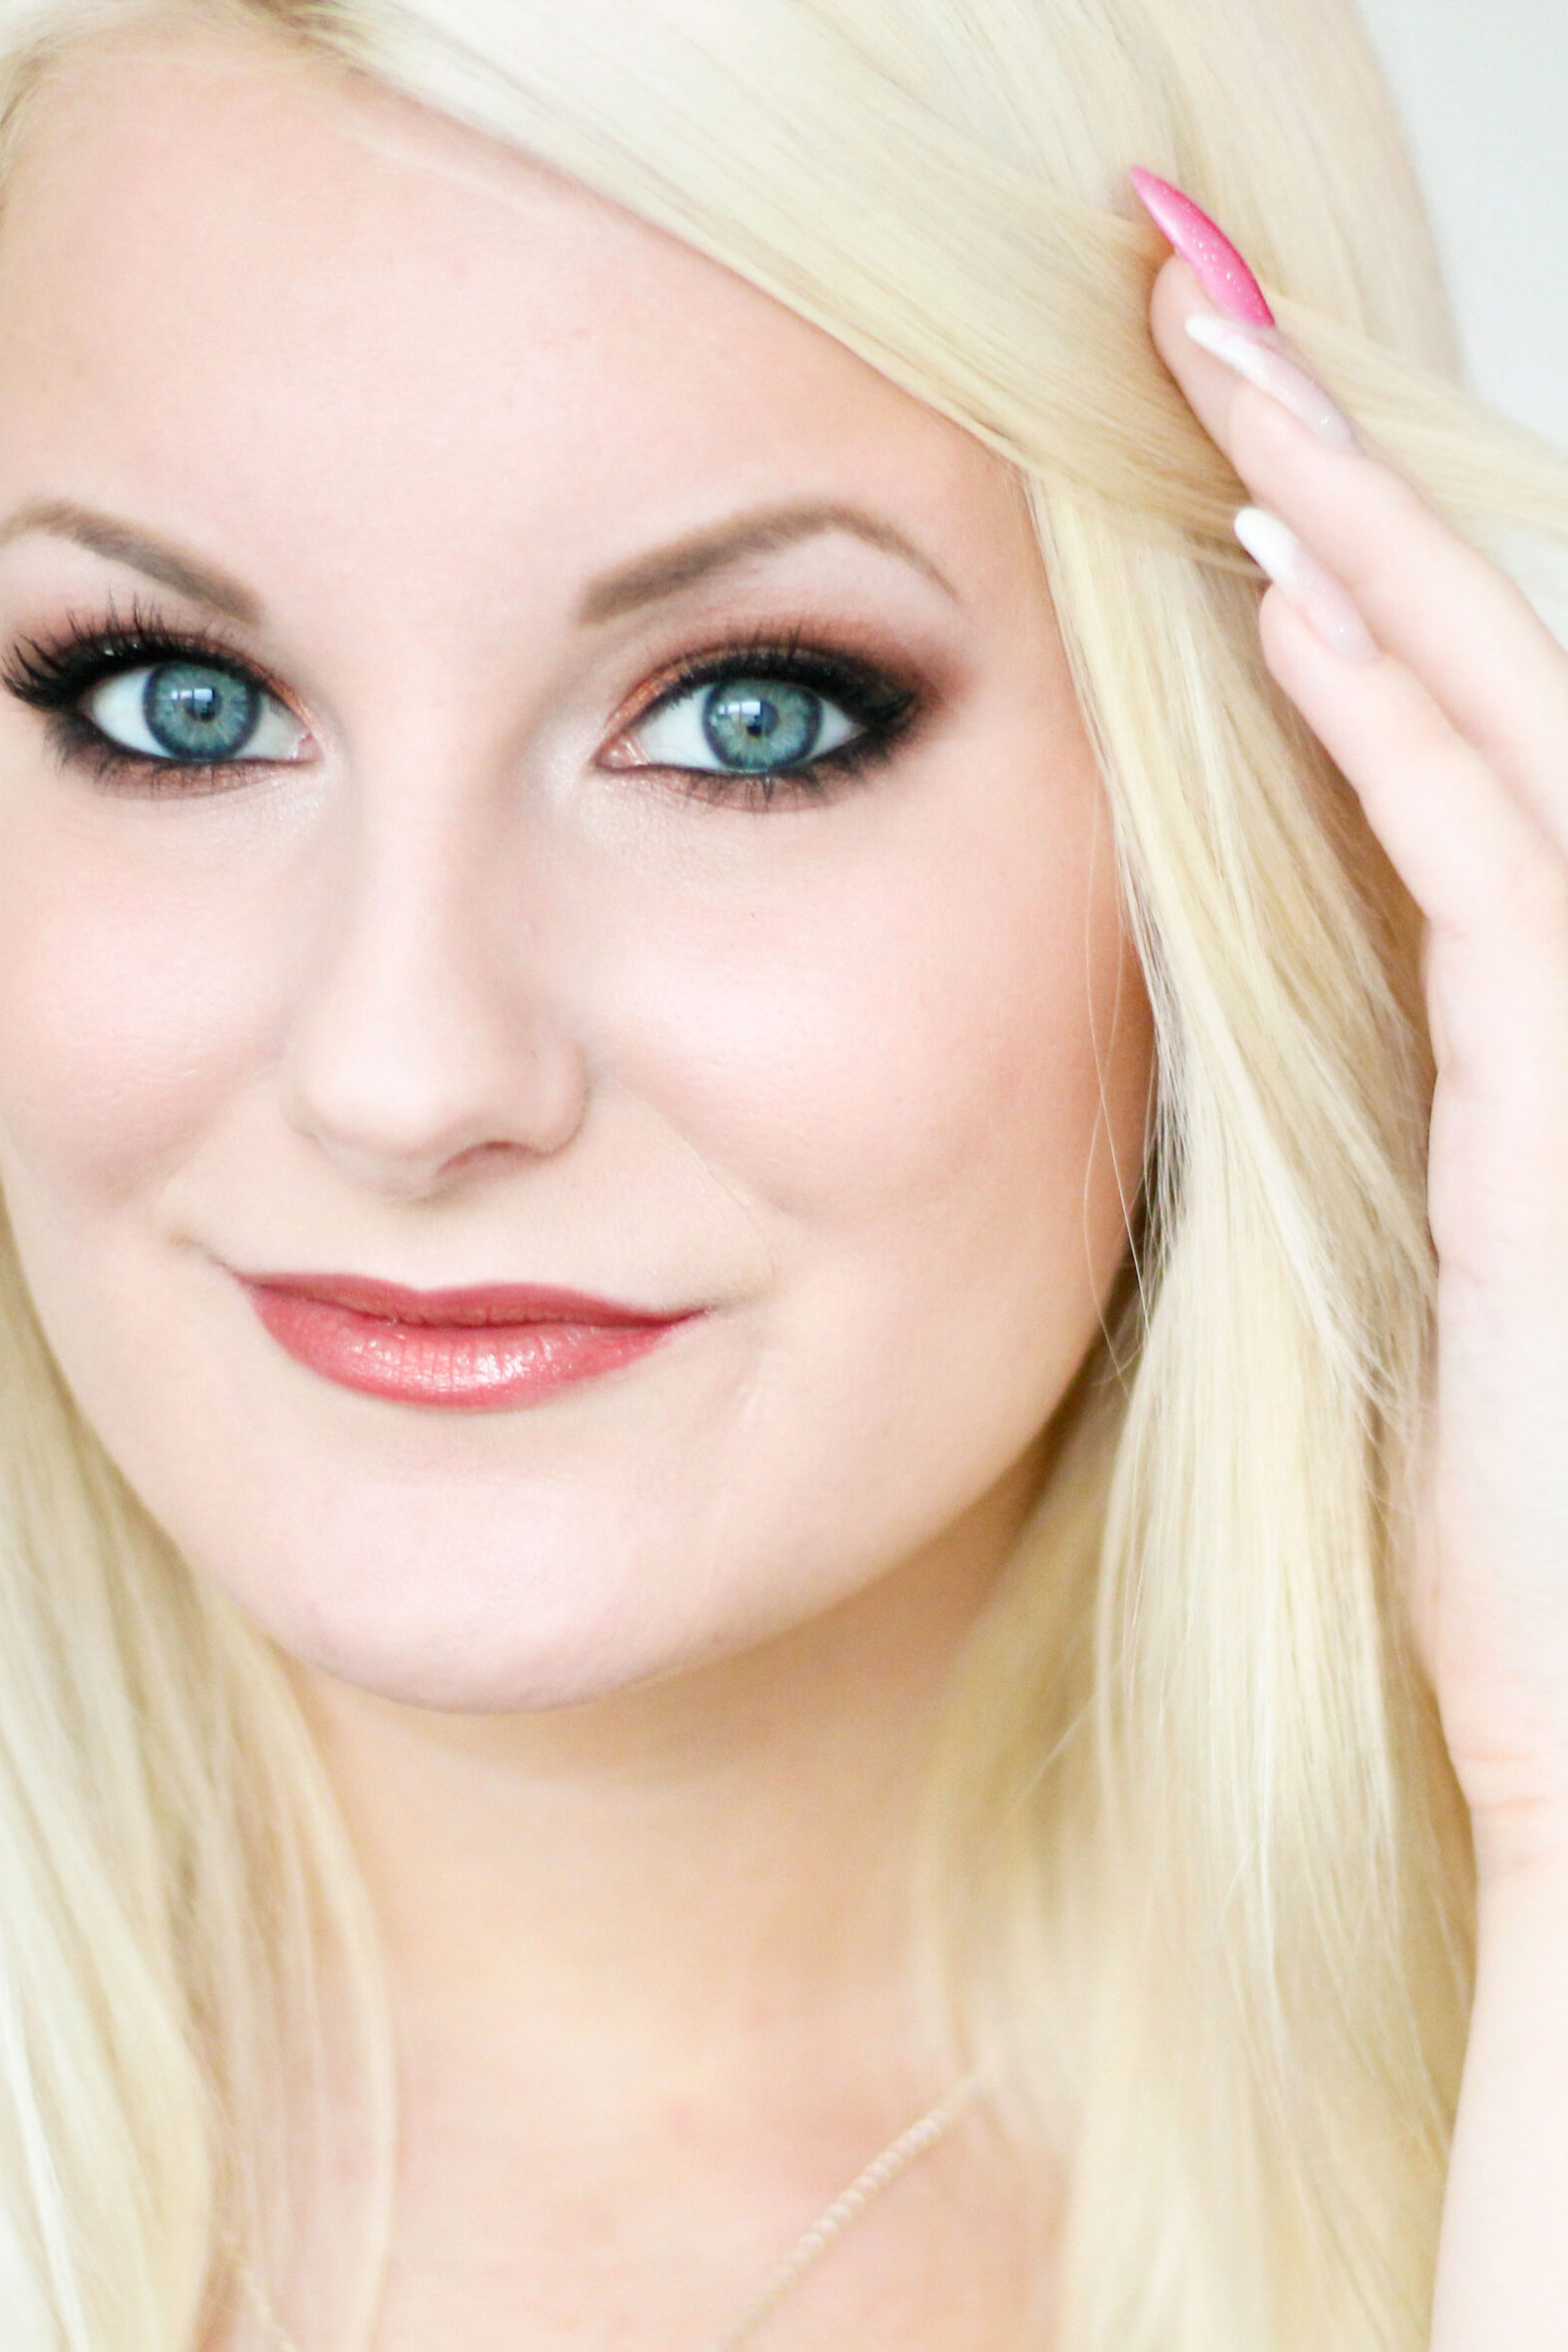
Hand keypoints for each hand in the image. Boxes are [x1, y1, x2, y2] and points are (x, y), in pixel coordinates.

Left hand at [1137, 185, 1567, 1889]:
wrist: (1565, 1712)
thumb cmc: (1484, 1524)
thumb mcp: (1386, 1259)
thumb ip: (1338, 1093)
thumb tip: (1221, 958)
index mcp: (1506, 1008)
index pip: (1416, 712)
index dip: (1321, 536)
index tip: (1178, 411)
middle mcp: (1567, 986)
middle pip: (1459, 651)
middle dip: (1328, 451)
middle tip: (1181, 284)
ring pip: (1483, 709)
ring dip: (1352, 518)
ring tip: (1216, 362)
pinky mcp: (1563, 1115)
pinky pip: (1484, 864)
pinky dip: (1390, 718)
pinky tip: (1284, 593)